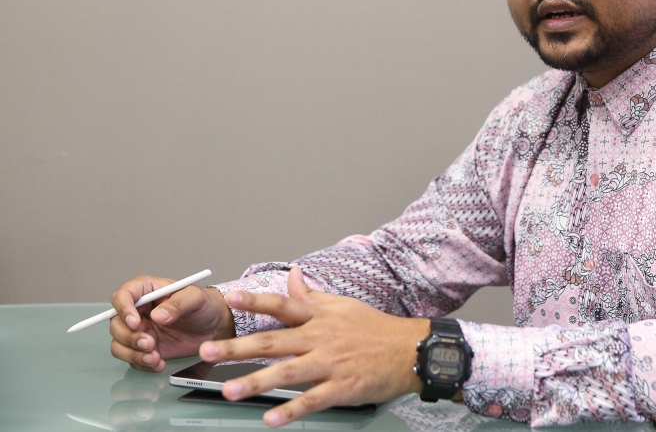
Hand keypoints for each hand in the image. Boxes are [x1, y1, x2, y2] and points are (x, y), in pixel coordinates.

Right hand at [109, 275, 234, 371]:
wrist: (214, 327)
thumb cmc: (204, 305)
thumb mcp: (196, 298)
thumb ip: (178, 304)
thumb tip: (158, 315)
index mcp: (147, 291)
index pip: (123, 295)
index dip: (124, 309)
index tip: (136, 323)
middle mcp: (139, 310)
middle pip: (116, 323)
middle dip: (129, 337)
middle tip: (150, 343)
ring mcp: (140, 330)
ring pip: (119, 343)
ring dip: (133, 353)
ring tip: (155, 357)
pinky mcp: (144, 347)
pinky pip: (132, 358)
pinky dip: (142, 363)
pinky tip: (159, 363)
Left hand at [198, 266, 429, 427]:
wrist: (410, 350)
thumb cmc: (376, 329)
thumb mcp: (343, 305)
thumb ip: (312, 296)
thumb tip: (293, 275)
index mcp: (319, 317)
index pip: (282, 305)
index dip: (256, 300)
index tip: (230, 296)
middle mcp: (320, 337)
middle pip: (273, 341)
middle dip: (237, 347)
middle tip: (207, 352)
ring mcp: (330, 363)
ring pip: (287, 372)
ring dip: (256, 382)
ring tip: (230, 390)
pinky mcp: (342, 387)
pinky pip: (312, 400)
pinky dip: (291, 409)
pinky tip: (271, 418)